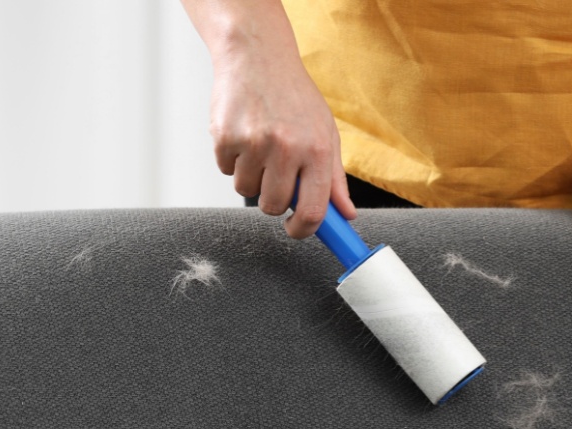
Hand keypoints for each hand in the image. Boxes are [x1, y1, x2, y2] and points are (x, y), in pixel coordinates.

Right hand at [208, 51, 354, 237]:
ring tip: (260, 147)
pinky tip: (243, 134)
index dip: (302, 230)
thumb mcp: (325, 133)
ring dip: (251, 178)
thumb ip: (334, 179)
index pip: (313, 211)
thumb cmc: (294, 96)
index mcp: (317, 150)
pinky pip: (226, 170)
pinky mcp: (225, 136)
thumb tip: (346, 215)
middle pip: (274, 206)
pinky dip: (233, 160)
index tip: (296, 230)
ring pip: (246, 190)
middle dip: (273, 200)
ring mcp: (254, 142)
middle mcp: (287, 148)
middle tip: (276, 176)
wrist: (257, 55)